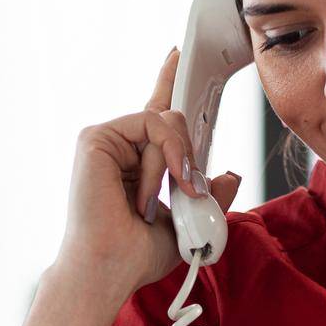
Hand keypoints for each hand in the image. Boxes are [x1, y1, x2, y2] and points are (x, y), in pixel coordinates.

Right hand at [55, 47, 241, 306]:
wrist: (110, 269)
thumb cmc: (135, 256)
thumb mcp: (189, 225)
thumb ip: (210, 197)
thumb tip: (228, 174)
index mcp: (137, 163)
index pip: (156, 116)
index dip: (167, 82)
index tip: (178, 55)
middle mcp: (120, 147)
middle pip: (173, 120)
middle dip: (189, 156)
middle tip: (187, 191)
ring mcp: (107, 140)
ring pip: (166, 122)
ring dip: (177, 163)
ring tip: (164, 197)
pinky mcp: (97, 137)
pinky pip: (152, 124)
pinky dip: (165, 155)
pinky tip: (157, 185)